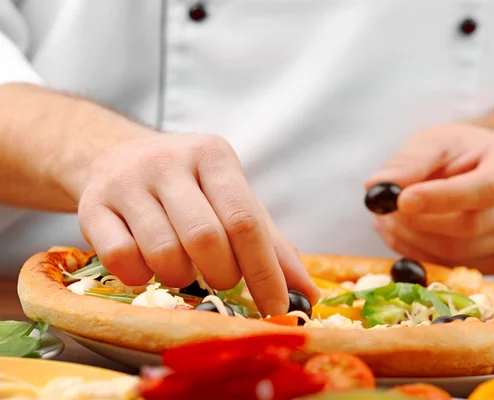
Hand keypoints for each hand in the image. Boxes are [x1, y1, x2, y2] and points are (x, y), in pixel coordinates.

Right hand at [75, 132, 318, 315]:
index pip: (245, 220)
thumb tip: (308, 293)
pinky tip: (148, 265)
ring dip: (181, 277)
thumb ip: (270, 242)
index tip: (277, 307)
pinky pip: (122, 260)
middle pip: (206, 238)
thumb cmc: (187, 186)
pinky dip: (142, 277)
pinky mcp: (92, 206)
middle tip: (222, 278)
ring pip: (163, 253)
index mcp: (213, 156)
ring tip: (184, 267)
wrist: (115, 157)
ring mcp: (126, 182)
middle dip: (222, 274)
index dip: (265, 271)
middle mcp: (168, 162)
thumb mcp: (231, 198)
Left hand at [366, 123, 493, 273]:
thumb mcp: (433, 142)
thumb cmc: (458, 152)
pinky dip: (422, 256)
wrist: (481, 169)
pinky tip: (408, 236)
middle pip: (471, 226)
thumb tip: (377, 186)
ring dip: (413, 242)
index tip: (401, 201)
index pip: (487, 189)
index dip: (442, 199)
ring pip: (459, 253)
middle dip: (417, 223)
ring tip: (390, 221)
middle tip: (383, 214)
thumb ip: (408, 161)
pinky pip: (456, 268)